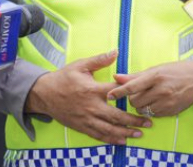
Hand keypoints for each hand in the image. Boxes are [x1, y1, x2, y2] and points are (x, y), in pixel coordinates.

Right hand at [25, 50, 150, 144]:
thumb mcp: (80, 65)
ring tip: (139, 134)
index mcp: (92, 90)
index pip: (116, 93)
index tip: (144, 97)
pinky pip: (98, 135)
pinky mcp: (82, 126)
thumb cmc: (63, 78)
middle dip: (134, 120)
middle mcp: (91, 106)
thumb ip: (99, 60)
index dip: (130, 95)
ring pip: (109, 129)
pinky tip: (121, 141)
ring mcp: (87, 118)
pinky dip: (111, 139)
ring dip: (126, 132)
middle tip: (148, 122)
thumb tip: (116, 52)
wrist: (44, 94)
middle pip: (117, 116)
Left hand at [108, 61, 192, 116]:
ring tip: (147, 96)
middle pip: (135, 101)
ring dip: (140, 105)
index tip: (109, 96)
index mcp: (156, 76)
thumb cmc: (176, 71)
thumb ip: (135, 76)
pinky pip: (152, 115)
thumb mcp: (156, 69)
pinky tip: (156, 102)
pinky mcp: (170, 112)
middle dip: (132, 98)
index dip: (119, 92)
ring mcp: (166, 103)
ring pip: (142, 110)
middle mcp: (161, 90)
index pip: (133, 86)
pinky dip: (150, 110)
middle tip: (137, 92)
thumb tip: (116, 77)